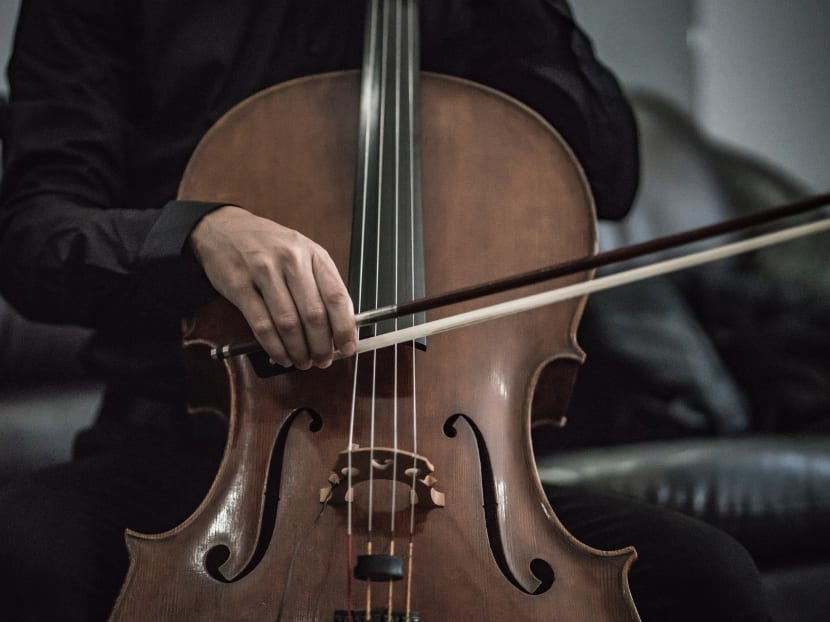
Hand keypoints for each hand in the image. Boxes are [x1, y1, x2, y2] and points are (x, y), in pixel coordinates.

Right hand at [189, 205, 356, 369]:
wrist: (225, 228)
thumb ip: (322, 285)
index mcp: (313, 254)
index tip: (348, 348)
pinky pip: (262, 325)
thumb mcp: (304, 254)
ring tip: (303, 361)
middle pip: (313, 314)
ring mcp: (263, 271)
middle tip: (323, 360)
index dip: (345, 328)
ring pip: (288, 323)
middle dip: (321, 346)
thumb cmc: (270, 246)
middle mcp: (291, 260)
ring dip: (298, 350)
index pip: (336, 296)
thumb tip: (342, 326)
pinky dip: (275, 347)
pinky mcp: (240, 285)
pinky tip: (282, 356)